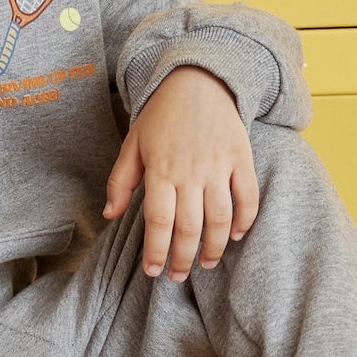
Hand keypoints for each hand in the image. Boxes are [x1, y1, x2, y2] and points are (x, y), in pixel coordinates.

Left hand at [104, 66, 260, 280]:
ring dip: (213, 247)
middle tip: (178, 276)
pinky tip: (235, 235)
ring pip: (219, 218)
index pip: (158, 221)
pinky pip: (247, 197)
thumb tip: (109, 214)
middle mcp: (190, 171)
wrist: (199, 80)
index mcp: (160, 170)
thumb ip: (120, 181)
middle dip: (183, 258)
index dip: (156, 251)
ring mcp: (218, 166)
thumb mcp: (133, 144)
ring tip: (205, 263)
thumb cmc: (162, 115)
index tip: (154, 270)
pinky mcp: (241, 158)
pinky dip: (244, 220)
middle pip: (188, 227)